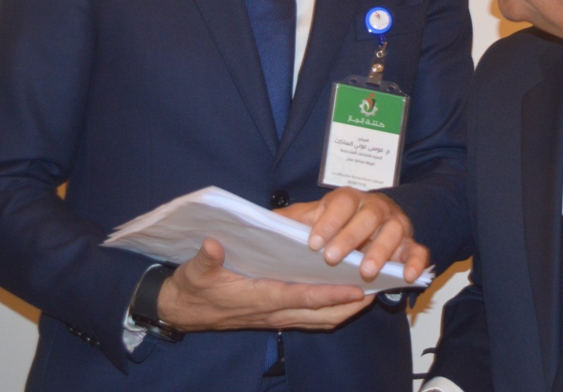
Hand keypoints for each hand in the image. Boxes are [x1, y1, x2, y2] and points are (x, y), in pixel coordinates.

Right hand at [156, 238, 369, 330]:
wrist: (183, 310)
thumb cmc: (193, 288)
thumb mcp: (194, 271)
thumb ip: (205, 258)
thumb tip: (213, 244)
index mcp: (259, 298)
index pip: (301, 297)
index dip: (329, 294)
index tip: (356, 287)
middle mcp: (273, 312)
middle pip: (321, 314)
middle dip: (351, 304)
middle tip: (379, 288)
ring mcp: (277, 317)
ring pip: (321, 318)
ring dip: (347, 308)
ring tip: (372, 291)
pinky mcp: (277, 316)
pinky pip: (313, 317)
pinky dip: (333, 309)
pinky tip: (348, 296)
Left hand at [278, 188, 429, 283]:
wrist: (368, 225)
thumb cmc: (334, 225)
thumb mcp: (311, 219)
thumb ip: (291, 221)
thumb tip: (265, 223)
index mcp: (349, 199)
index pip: (341, 203)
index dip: (329, 221)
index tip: (313, 243)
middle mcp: (376, 208)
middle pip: (368, 216)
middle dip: (351, 237)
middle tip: (332, 259)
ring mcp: (396, 226)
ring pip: (394, 232)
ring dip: (381, 251)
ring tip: (366, 271)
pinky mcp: (410, 244)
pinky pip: (418, 251)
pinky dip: (416, 262)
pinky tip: (407, 276)